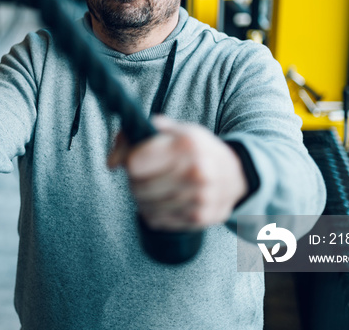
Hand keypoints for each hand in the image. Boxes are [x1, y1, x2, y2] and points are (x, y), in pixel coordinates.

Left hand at [108, 116, 246, 230]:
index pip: (134, 163)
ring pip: (145, 206)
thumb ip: (139, 135)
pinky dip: (153, 212)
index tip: (136, 159)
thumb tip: (111, 163)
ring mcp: (199, 198)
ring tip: (154, 188)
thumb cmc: (198, 149)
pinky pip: (158, 220)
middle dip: (134, 181)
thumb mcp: (175, 130)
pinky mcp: (198, 218)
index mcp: (187, 144)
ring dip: (142, 198)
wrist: (237, 175)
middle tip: (144, 176)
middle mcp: (196, 172)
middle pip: (138, 187)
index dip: (130, 161)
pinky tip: (163, 201)